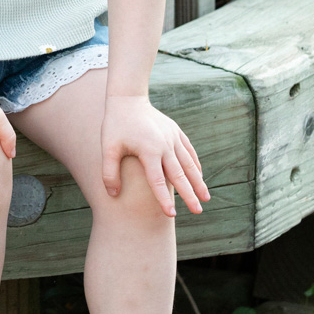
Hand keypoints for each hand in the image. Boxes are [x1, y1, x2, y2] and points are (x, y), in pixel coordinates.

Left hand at [100, 95, 209, 217]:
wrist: (128, 99)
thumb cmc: (115, 125)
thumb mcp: (108, 148)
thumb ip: (109, 172)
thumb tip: (113, 194)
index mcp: (149, 150)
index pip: (158, 181)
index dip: (164, 199)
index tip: (171, 214)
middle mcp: (165, 145)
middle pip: (180, 175)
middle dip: (190, 194)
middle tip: (198, 211)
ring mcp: (173, 138)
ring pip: (189, 164)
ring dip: (198, 181)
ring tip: (206, 197)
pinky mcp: (176, 132)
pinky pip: (189, 151)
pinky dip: (195, 164)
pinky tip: (200, 176)